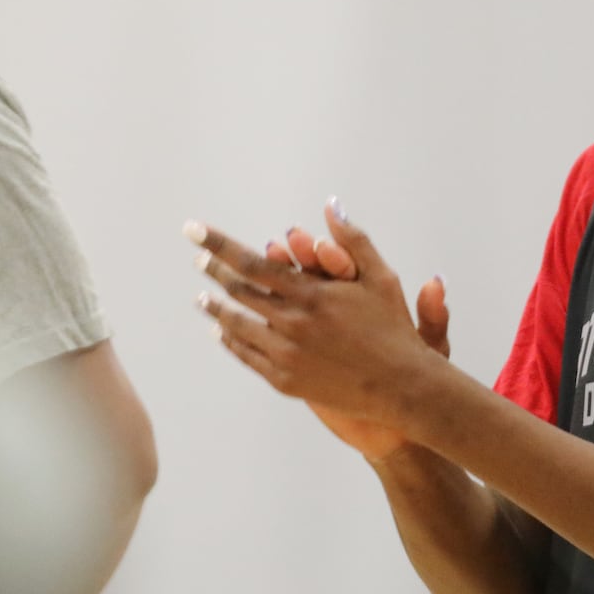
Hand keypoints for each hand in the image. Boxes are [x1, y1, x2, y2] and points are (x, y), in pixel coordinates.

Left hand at [190, 199, 445, 456]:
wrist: (400, 386)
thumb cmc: (393, 327)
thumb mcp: (381, 277)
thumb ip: (353, 240)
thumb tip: (331, 206)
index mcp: (311, 294)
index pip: (250, 262)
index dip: (218, 244)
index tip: (193, 230)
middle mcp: (292, 323)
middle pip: (237, 292)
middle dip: (213, 271)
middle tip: (199, 258)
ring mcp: (285, 355)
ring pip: (236, 325)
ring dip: (215, 307)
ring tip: (202, 297)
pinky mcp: (284, 380)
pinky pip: (246, 355)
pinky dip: (229, 340)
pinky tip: (223, 331)